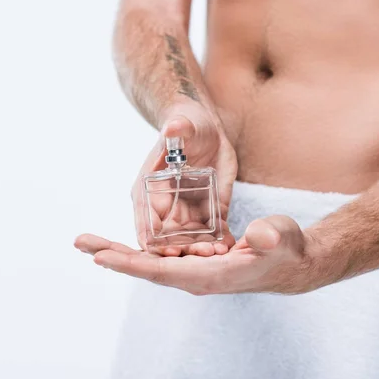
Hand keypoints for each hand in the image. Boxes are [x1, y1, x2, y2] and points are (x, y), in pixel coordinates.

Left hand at [74, 215, 327, 294]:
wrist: (289, 260)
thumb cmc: (285, 249)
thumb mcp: (281, 238)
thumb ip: (271, 236)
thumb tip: (259, 236)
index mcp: (211, 275)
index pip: (162, 271)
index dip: (131, 264)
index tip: (100, 257)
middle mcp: (196, 276)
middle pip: (146, 267)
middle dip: (113, 255)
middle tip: (80, 242)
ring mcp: (194, 270)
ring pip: (149, 262)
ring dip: (119, 252)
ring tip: (90, 241)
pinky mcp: (196, 262)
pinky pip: (160, 256)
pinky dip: (138, 249)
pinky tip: (120, 243)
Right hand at [131, 101, 236, 256]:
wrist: (205, 128)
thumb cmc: (186, 123)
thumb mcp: (184, 125)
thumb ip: (178, 129)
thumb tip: (173, 128)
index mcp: (148, 190)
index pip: (145, 224)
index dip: (155, 241)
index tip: (170, 252)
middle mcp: (165, 206)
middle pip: (169, 239)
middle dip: (185, 250)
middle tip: (206, 255)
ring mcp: (187, 211)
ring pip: (192, 240)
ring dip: (204, 249)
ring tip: (222, 252)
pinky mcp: (208, 210)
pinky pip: (212, 232)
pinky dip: (221, 240)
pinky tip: (233, 244)